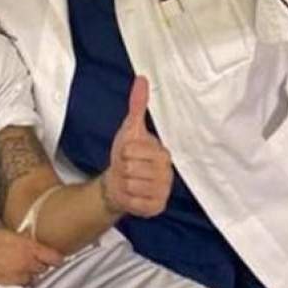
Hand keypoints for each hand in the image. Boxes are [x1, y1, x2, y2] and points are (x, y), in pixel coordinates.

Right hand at [0, 229, 63, 286]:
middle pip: (43, 268)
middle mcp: (24, 265)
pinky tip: (9, 272)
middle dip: (40, 263)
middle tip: (31, 257)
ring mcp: (16, 278)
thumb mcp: (6, 234)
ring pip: (32, 278)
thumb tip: (31, 241)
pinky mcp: (8, 287)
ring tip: (17, 264)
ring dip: (29, 273)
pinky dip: (19, 280)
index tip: (56, 256)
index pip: (53, 257)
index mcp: (26, 248)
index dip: (56, 257)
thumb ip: (24, 240)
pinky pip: (20, 284)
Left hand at [103, 77, 172, 217]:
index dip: (124, 153)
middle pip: (131, 169)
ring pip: (132, 185)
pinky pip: (136, 202)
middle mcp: (168, 172)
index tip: (130, 154)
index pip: (132, 151)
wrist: (120, 183)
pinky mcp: (158, 207)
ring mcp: (164, 191)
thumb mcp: (130, 129)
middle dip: (124, 169)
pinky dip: (129, 200)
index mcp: (163, 153)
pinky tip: (133, 195)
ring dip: (125, 185)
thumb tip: (142, 80)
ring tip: (130, 181)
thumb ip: (137, 105)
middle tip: (129, 169)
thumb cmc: (126, 156)